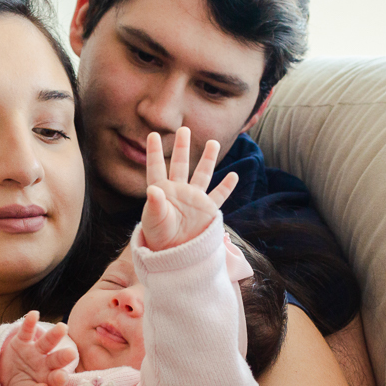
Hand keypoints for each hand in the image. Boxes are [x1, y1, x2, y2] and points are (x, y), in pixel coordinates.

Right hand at [0, 311, 77, 385]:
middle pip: (57, 359)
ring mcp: (35, 352)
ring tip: (62, 327)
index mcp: (49, 379)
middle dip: (64, 356)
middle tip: (71, 353)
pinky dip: (29, 323)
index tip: (61, 377)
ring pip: (47, 342)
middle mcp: (46, 364)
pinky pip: (26, 332)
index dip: (59, 379)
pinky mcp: (22, 342)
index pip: (57, 379)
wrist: (2, 378)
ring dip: (54, 335)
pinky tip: (34, 314)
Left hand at [140, 126, 238, 250]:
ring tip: (213, 142)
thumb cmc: (159, 238)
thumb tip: (153, 189)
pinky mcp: (207, 210)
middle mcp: (178, 191)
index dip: (153, 152)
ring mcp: (194, 199)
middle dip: (181, 147)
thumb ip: (154, 204)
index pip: (156, 168)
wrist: (174, 255)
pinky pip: (218, 196)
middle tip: (183, 129)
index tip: (152, 134)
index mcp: (161, 192)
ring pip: (202, 175)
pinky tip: (234, 175)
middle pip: (180, 165)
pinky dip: (226, 187)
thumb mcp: (154, 221)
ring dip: (208, 159)